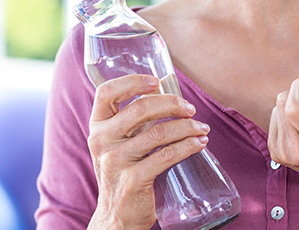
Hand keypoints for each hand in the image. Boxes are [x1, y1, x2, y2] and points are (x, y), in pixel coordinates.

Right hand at [87, 74, 209, 229]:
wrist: (117, 216)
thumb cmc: (124, 171)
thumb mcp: (118, 143)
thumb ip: (134, 120)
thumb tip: (168, 93)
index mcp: (97, 126)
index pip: (106, 92)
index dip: (132, 82)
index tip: (157, 82)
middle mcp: (101, 141)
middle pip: (140, 108)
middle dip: (172, 104)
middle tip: (190, 109)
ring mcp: (115, 161)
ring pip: (158, 132)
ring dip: (186, 127)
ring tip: (201, 128)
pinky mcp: (132, 180)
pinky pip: (166, 156)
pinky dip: (187, 146)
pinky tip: (199, 144)